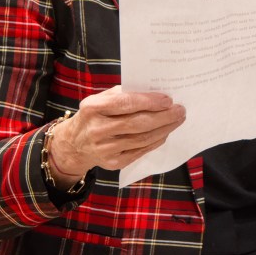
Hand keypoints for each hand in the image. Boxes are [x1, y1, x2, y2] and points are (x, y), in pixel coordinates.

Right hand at [47, 86, 185, 179]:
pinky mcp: (113, 163)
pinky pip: (141, 151)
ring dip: (164, 129)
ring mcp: (105, 149)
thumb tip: (156, 92)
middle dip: (163, 117)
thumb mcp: (102, 99)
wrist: (75, 144)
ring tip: (177, 120)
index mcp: (93, 108)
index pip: (125, 103)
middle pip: (137, 123)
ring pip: (142, 139)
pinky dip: (156, 141)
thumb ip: (125, 94)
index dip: (149, 102)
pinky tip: (165, 133)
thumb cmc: (96, 115)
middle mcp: (97, 129)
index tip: (168, 99)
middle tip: (180, 110)